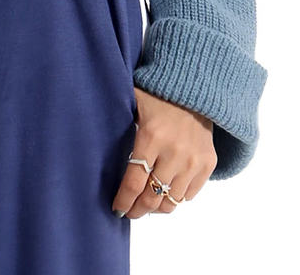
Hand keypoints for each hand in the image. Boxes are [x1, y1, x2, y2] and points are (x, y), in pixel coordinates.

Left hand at [111, 88, 216, 218]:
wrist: (194, 87)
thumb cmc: (156, 94)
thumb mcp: (131, 103)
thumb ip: (116, 123)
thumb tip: (91, 140)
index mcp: (151, 137)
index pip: (134, 183)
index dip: (124, 201)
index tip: (117, 208)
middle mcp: (174, 152)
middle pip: (152, 198)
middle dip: (138, 210)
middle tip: (129, 211)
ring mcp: (193, 160)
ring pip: (172, 201)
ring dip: (157, 207)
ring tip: (146, 203)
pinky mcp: (208, 163)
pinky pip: (189, 194)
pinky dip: (175, 196)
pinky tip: (164, 191)